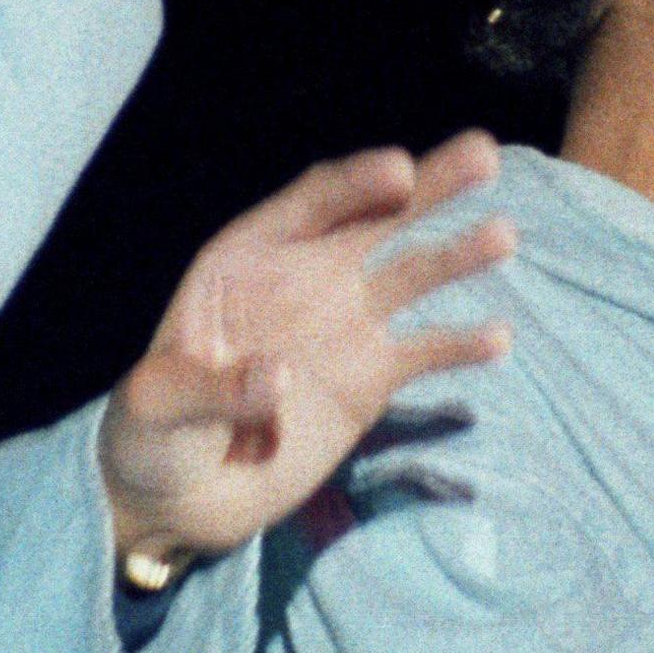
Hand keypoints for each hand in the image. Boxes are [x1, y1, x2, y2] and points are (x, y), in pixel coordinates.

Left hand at [98, 133, 519, 577]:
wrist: (177, 499)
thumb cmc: (150, 434)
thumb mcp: (157, 406)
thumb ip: (211, 387)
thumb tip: (277, 376)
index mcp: (244, 261)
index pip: (308, 205)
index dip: (355, 184)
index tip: (400, 171)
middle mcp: (303, 279)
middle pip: (374, 220)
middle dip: (427, 186)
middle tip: (483, 153)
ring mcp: (342, 327)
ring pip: (409, 275)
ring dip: (455, 253)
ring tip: (503, 234)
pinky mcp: (368, 380)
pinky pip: (422, 353)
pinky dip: (459, 344)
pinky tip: (497, 338)